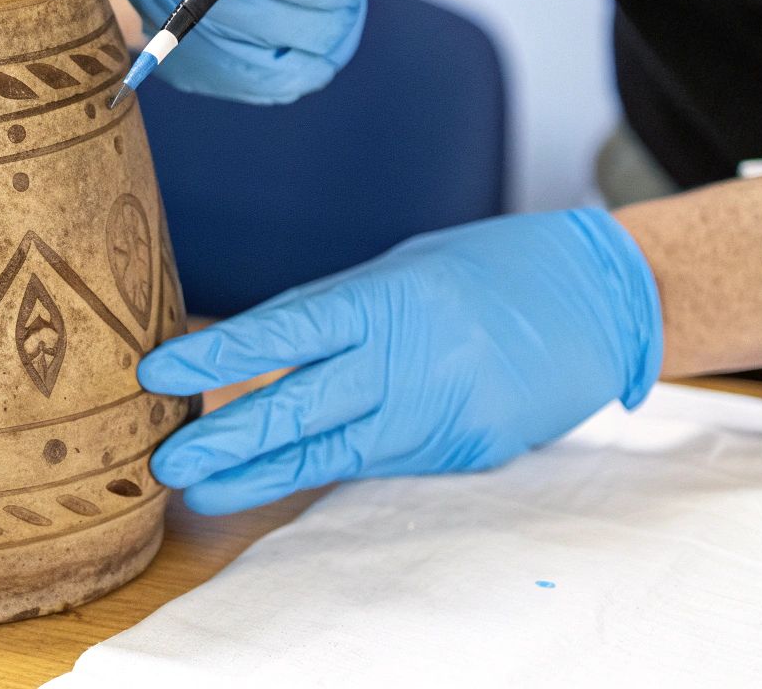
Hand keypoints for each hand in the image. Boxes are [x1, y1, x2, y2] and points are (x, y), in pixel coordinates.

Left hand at [139, 209, 663, 513]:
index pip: (286, 328)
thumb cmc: (490, 269)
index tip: (158, 370)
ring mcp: (441, 408)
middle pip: (303, 403)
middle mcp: (409, 355)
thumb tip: (263, 354)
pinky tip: (276, 484)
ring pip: (335, 450)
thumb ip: (340, 314)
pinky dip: (328, 471)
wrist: (604, 296)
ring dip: (264, 474)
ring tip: (202, 492)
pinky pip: (384, 463)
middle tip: (166, 462)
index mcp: (387, 295)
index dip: (220, 353)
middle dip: (230, 437)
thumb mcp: (406, 269)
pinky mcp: (468, 448)